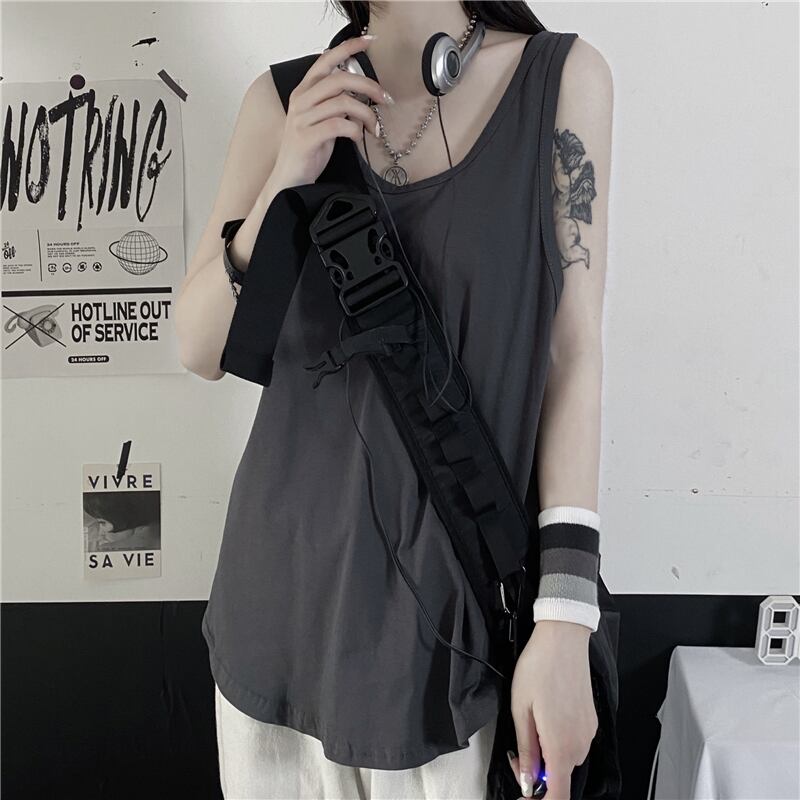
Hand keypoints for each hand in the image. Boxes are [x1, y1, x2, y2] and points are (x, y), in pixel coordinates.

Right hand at [270, 34, 388, 187]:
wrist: (289, 180)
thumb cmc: (308, 150)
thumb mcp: (323, 121)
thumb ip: (337, 105)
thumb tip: (362, 96)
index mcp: (304, 92)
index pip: (326, 60)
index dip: (348, 48)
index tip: (369, 41)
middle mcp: (301, 101)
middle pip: (339, 79)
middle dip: (368, 86)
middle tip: (385, 98)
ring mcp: (302, 119)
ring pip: (343, 103)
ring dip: (366, 114)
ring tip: (373, 127)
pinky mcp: (306, 137)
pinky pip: (339, 125)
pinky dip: (355, 130)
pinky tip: (358, 138)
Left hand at [507, 620, 597, 798]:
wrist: (562, 638)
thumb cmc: (540, 666)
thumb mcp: (521, 709)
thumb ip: (526, 750)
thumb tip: (527, 780)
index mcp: (561, 744)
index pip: (558, 795)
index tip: (523, 793)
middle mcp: (580, 742)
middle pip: (560, 777)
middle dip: (537, 773)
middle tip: (517, 753)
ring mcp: (588, 731)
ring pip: (567, 759)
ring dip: (548, 755)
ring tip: (530, 728)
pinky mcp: (591, 720)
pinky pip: (574, 742)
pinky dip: (558, 741)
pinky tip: (545, 719)